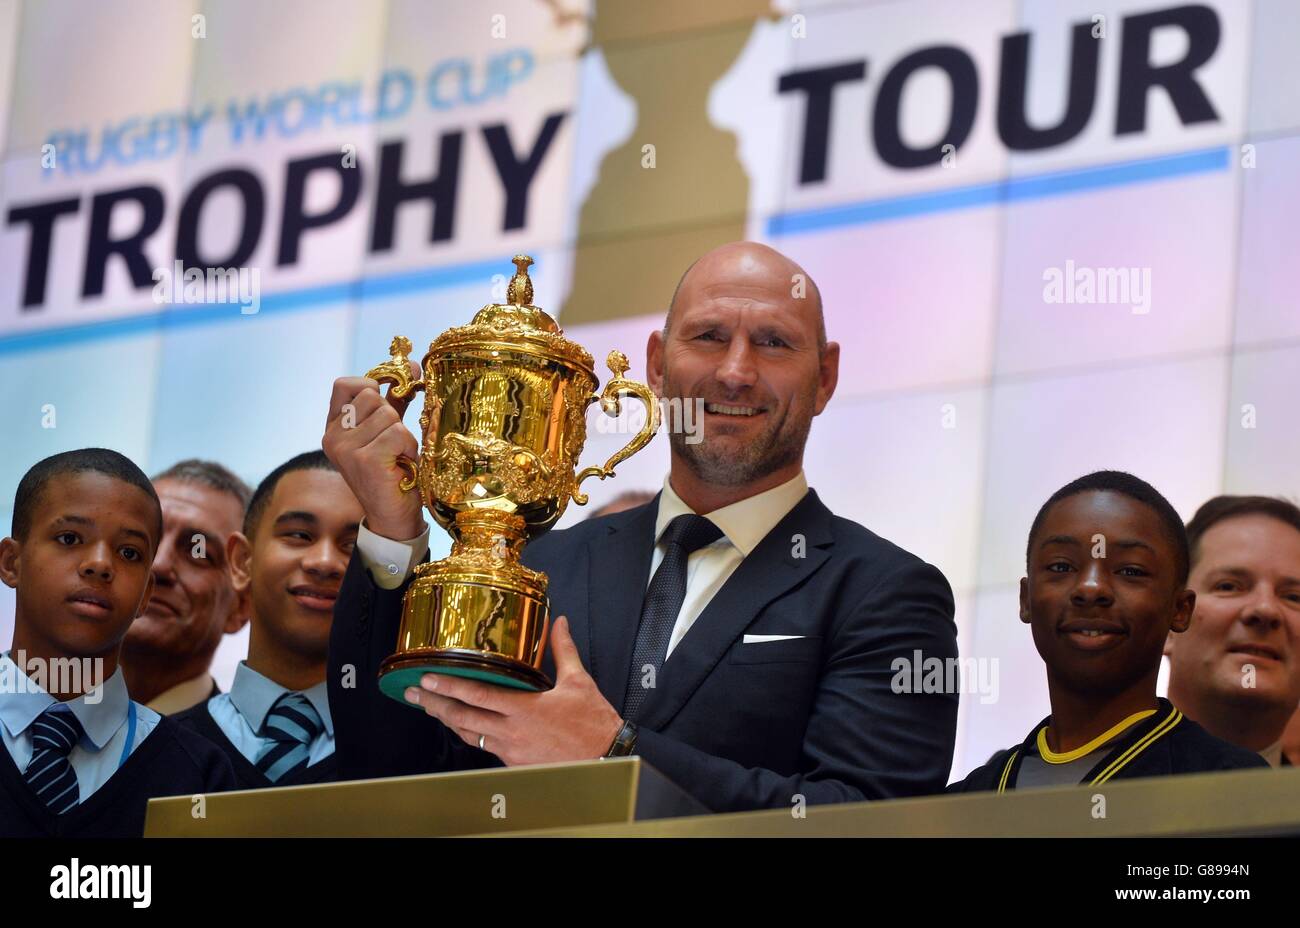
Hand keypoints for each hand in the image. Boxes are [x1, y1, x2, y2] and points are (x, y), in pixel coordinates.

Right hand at [322, 370, 424, 539]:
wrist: (393, 518)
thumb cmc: (393, 472)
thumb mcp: (387, 431)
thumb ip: (394, 399)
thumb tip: (410, 365)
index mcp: (333, 427)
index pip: (345, 384)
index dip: (371, 385)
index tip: (389, 399)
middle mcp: (332, 436)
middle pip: (372, 396)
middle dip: (392, 416)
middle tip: (392, 445)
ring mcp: (345, 448)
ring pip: (388, 414)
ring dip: (403, 435)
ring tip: (397, 457)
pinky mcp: (364, 459)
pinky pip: (398, 432)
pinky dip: (408, 447)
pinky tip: (401, 465)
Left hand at [403, 616, 623, 765]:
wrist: (606, 758)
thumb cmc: (593, 723)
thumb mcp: (579, 681)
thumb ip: (563, 650)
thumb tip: (559, 623)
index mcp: (526, 709)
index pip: (478, 695)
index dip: (449, 686)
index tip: (428, 678)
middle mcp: (513, 731)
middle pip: (463, 718)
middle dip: (434, 704)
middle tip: (413, 694)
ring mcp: (511, 750)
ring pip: (469, 734)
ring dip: (447, 720)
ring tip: (429, 708)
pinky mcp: (514, 763)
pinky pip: (484, 746)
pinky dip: (469, 733)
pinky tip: (460, 726)